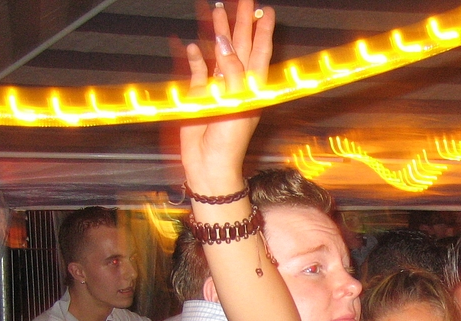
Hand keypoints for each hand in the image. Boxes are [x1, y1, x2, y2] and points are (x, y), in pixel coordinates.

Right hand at [179, 0, 274, 194]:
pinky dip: (196, 58)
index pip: (259, 51)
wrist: (209, 165)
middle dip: (241, 21)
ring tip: (217, 9)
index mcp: (252, 86)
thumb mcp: (238, 102)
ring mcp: (218, 89)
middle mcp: (237, 84)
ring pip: (219, 53)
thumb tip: (223, 43)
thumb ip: (232, 70)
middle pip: (240, 45)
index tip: (266, 9)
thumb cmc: (229, 141)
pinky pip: (198, 72)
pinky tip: (194, 45)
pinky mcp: (199, 97)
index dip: (263, 30)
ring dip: (218, 32)